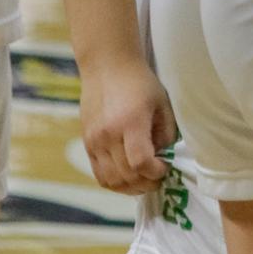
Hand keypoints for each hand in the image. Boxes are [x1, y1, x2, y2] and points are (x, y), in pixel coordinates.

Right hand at [81, 55, 177, 194]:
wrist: (107, 66)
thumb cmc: (140, 82)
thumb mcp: (161, 103)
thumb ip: (166, 133)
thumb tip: (164, 159)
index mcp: (130, 122)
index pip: (140, 163)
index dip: (156, 172)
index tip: (165, 167)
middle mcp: (108, 134)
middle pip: (126, 175)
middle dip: (146, 182)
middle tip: (158, 176)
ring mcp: (94, 141)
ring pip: (110, 180)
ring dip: (130, 187)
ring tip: (144, 179)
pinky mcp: (87, 144)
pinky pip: (99, 174)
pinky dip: (114, 182)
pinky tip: (127, 177)